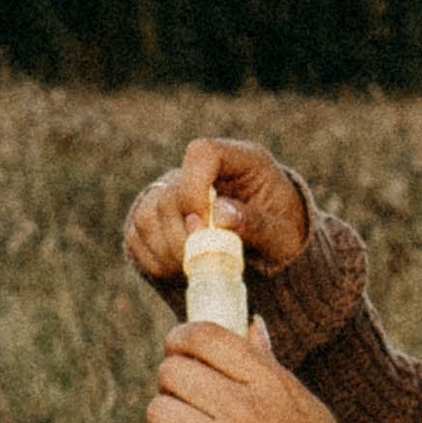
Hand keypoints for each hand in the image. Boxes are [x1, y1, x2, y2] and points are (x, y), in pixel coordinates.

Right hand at [123, 137, 308, 287]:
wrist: (272, 245)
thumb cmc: (284, 233)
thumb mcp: (284, 234)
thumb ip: (257, 224)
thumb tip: (220, 216)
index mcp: (241, 160)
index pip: (202, 153)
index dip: (194, 187)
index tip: (204, 225)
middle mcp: (204, 170)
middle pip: (170, 193)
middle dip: (182, 235)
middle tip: (201, 260)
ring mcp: (176, 191)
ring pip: (147, 216)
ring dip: (166, 251)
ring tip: (192, 267)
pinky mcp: (157, 217)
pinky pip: (137, 237)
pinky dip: (154, 260)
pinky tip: (178, 269)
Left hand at [140, 319, 351, 422]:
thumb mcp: (307, 409)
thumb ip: (271, 367)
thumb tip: (251, 324)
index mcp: (271, 384)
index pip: (206, 337)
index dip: (181, 338)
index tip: (177, 348)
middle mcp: (244, 411)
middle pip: (172, 372)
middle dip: (171, 384)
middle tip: (185, 401)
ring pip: (158, 411)